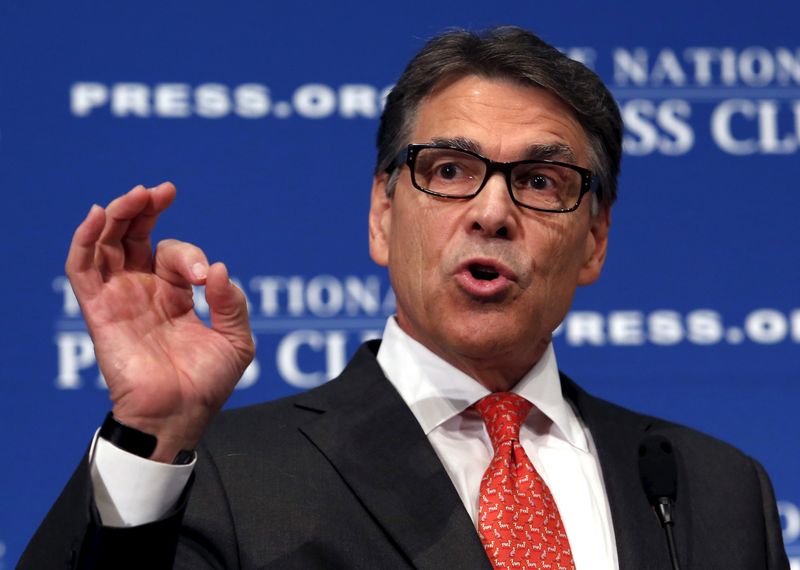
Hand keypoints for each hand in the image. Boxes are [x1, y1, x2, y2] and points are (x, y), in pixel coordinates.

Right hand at [66, 183, 254, 462]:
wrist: (180, 416)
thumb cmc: (206, 384)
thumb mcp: (236, 340)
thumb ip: (231, 303)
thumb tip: (216, 269)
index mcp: (173, 295)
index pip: (175, 254)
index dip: (190, 255)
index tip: (205, 276)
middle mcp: (143, 290)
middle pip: (133, 235)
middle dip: (145, 209)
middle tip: (162, 191)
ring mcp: (119, 298)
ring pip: (106, 243)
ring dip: (118, 214)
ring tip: (137, 195)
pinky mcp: (99, 310)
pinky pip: (82, 269)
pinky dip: (85, 239)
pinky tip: (99, 214)